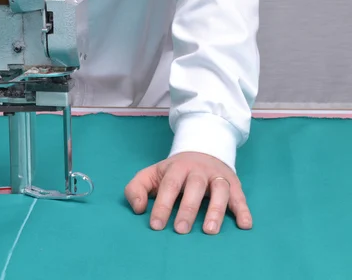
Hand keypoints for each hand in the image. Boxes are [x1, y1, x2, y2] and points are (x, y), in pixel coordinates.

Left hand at [124, 152, 251, 234]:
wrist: (202, 150)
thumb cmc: (173, 172)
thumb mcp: (151, 174)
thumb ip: (136, 188)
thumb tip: (139, 209)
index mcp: (176, 168)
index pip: (169, 185)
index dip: (162, 205)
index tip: (156, 225)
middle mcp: (198, 170)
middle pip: (194, 187)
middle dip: (187, 208)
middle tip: (181, 230)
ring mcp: (218, 176)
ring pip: (220, 190)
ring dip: (216, 210)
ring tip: (209, 231)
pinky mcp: (234, 184)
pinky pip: (240, 196)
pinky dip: (244, 210)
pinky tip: (245, 225)